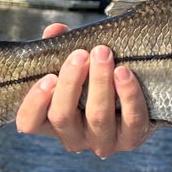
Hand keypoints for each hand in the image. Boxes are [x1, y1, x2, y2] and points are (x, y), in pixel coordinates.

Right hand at [16, 23, 152, 156]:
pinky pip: (131, 118)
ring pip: (97, 117)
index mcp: (53, 122)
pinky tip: (124, 72)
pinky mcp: (132, 138)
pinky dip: (128, 94)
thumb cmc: (98, 79)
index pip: (29, 122)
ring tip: (103, 54)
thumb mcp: (78, 65)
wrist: (142, 96)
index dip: (34, 102)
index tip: (48, 77)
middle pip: (63, 116)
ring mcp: (103, 142)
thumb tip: (55, 30)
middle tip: (80, 54)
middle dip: (71, 82)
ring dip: (100, 82)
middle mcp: (74, 137)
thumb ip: (62, 48)